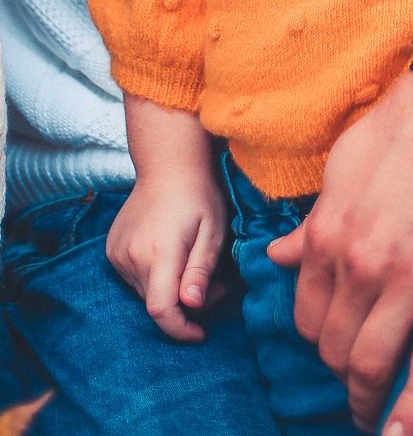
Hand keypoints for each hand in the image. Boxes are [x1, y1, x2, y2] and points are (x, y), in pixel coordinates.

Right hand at [107, 99, 226, 342]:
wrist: (168, 165)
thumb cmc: (198, 195)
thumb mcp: (213, 230)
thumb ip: (200, 269)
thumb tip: (190, 305)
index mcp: (159, 251)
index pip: (161, 309)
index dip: (180, 330)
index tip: (200, 334)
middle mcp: (132, 256)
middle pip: (156, 303)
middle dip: (186, 305)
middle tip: (214, 284)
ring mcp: (117, 254)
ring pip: (145, 293)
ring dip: (170, 290)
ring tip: (194, 265)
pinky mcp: (111, 251)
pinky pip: (134, 280)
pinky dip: (155, 278)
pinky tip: (172, 255)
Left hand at [266, 69, 412, 435]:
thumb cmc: (410, 120)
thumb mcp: (345, 162)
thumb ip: (314, 218)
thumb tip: (280, 256)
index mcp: (329, 233)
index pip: (308, 316)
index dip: (320, 339)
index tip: (336, 347)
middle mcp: (361, 264)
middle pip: (336, 348)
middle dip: (343, 372)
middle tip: (360, 380)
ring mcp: (411, 280)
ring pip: (374, 364)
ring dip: (368, 400)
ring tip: (375, 415)